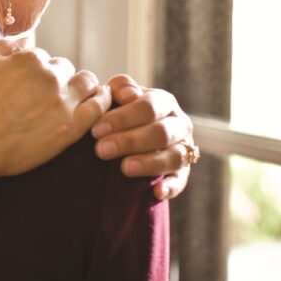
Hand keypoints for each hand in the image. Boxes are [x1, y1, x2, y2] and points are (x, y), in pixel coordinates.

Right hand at [0, 39, 112, 180]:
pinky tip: (99, 100)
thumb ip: (5, 45)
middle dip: (57, 77)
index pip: (42, 57)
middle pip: (65, 68)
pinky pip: (98, 107)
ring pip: (87, 82)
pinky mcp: (71, 127)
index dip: (35, 70)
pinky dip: (102, 100)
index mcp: (29, 59)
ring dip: (82, 85)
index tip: (29, 84)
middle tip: (45, 95)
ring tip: (75, 96)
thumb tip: (26, 37)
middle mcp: (50, 76)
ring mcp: (63, 101)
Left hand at [91, 74, 194, 200]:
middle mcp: (179, 124)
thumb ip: (120, 88)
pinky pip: (181, 181)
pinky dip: (171, 187)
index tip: (96, 130)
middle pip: (160, 132)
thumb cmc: (122, 111)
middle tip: (101, 150)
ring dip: (149, 163)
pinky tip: (156, 192)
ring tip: (124, 168)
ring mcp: (184, 149)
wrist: (132, 132)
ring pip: (174, 156)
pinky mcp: (182, 173)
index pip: (148, 106)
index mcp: (164, 101)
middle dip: (130, 141)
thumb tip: (126, 93)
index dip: (122, 118)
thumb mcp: (119, 95)